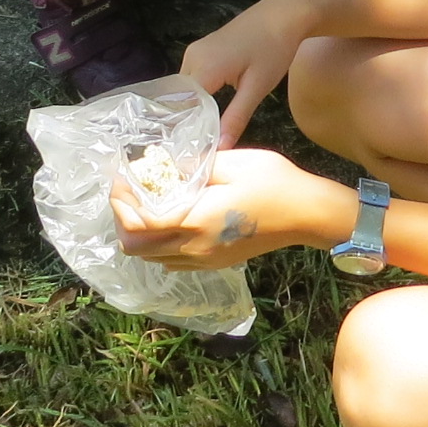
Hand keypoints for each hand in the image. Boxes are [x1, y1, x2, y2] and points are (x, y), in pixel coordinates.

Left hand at [111, 147, 347, 269]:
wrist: (306, 214)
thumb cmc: (272, 182)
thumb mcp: (232, 163)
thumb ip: (193, 167)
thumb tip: (164, 168)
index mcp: (195, 221)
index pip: (139, 223)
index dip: (121, 202)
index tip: (121, 178)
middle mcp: (193, 248)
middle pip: (136, 248)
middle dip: (123, 219)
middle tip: (129, 191)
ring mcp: (203, 260)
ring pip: (151, 257)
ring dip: (140, 232)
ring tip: (147, 202)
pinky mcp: (213, 263)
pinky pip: (171, 261)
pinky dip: (158, 243)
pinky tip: (170, 219)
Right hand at [182, 0, 319, 145]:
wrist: (285, 13)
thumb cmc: (274, 49)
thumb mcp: (257, 88)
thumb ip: (236, 118)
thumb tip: (219, 148)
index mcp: (204, 66)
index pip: (181, 106)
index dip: (186, 129)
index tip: (192, 150)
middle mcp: (193, 56)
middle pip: (179, 98)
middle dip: (187, 121)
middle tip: (196, 147)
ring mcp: (196, 50)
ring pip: (185, 89)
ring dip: (192, 108)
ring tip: (201, 134)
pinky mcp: (202, 49)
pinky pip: (192, 78)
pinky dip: (198, 95)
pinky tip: (207, 112)